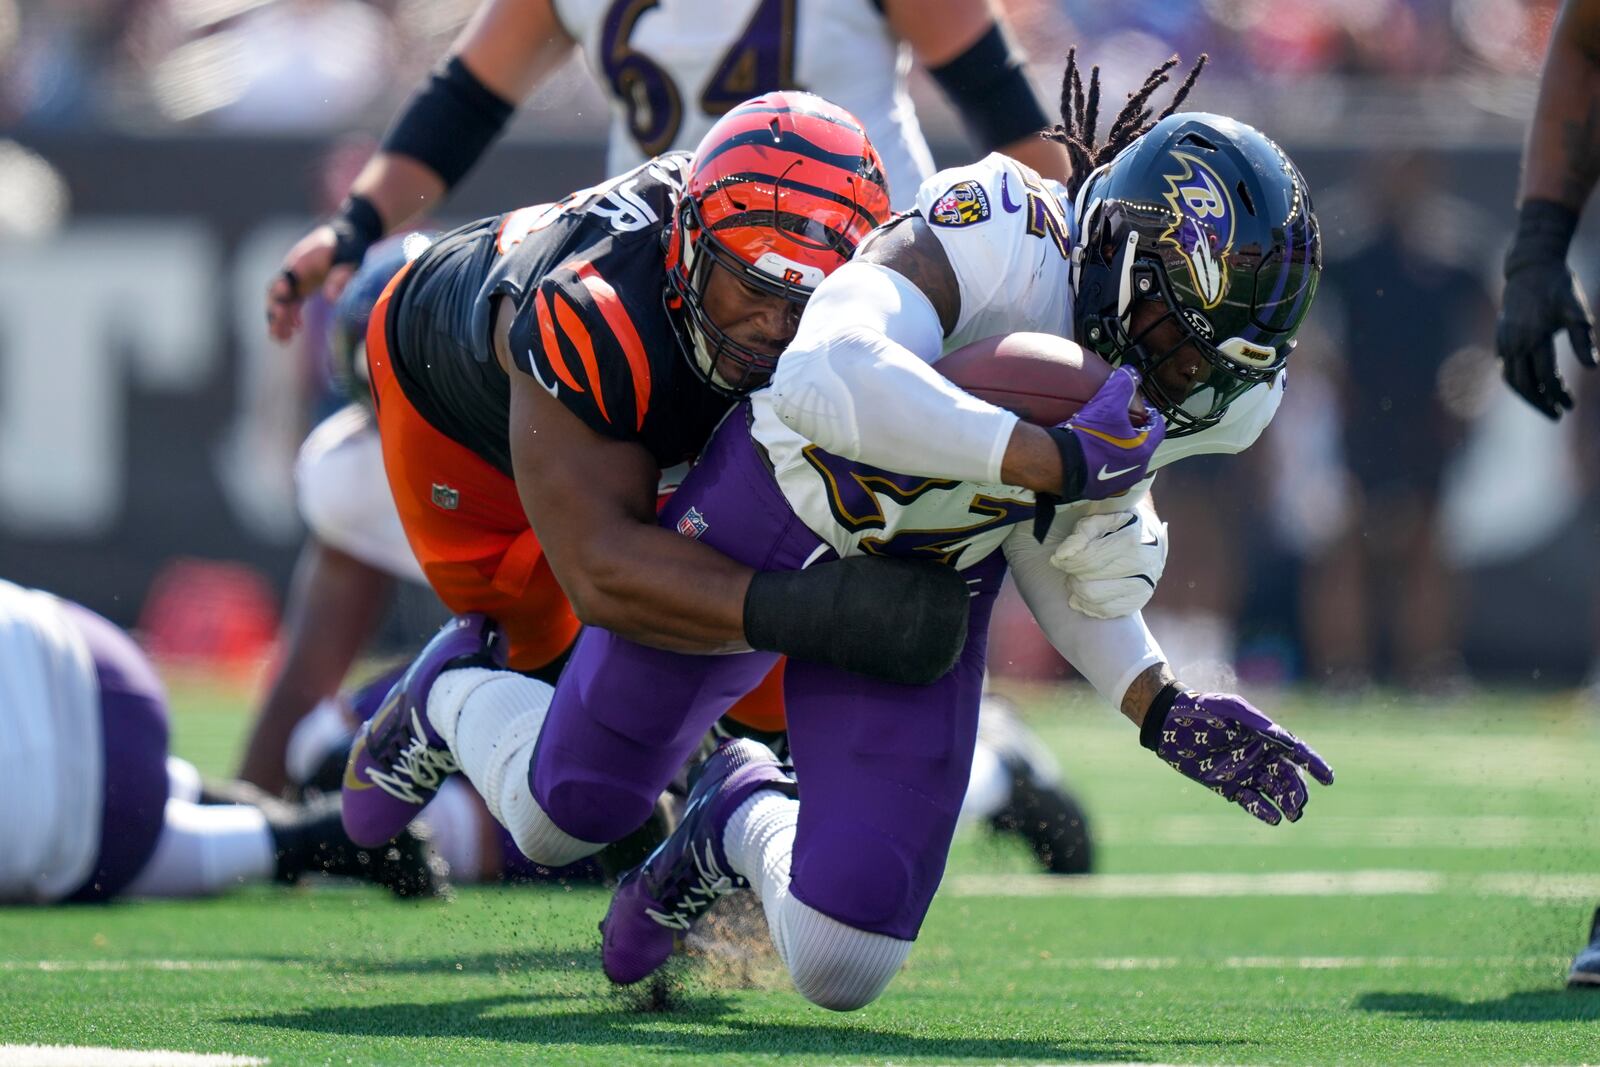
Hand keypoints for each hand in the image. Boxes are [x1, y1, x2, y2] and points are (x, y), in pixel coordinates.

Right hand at [266, 225, 358, 341]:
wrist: (352, 232)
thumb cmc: (350, 245)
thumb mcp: (349, 261)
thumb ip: (339, 278)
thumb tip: (331, 300)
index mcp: (301, 262)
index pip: (283, 281)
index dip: (279, 297)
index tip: (281, 313)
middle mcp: (295, 269)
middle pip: (277, 293)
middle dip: (275, 314)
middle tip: (277, 334)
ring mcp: (299, 277)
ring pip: (284, 300)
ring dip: (281, 319)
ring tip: (281, 340)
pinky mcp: (306, 283)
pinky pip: (294, 301)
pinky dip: (292, 315)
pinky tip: (296, 330)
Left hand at [1049, 506, 1166, 618]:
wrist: (1144, 535)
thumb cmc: (1113, 527)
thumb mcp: (1096, 520)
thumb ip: (1080, 535)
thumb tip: (1062, 556)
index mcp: (1132, 537)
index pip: (1089, 560)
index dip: (1067, 562)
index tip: (1058, 558)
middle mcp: (1142, 562)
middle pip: (1089, 582)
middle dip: (1072, 575)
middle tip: (1071, 568)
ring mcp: (1145, 583)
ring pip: (1095, 598)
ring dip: (1078, 591)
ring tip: (1076, 580)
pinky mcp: (1140, 599)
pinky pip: (1107, 611)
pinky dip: (1088, 606)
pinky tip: (1082, 596)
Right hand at [1051, 367, 1165, 500]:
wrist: (1058, 465)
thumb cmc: (1088, 436)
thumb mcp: (1107, 403)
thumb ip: (1122, 385)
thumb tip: (1131, 372)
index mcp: (1142, 450)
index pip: (1157, 428)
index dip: (1149, 415)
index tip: (1138, 409)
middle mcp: (1135, 470)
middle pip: (1142, 447)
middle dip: (1134, 434)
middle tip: (1119, 422)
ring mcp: (1117, 484)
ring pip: (1125, 462)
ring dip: (1119, 451)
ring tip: (1103, 438)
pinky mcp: (1098, 491)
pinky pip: (1106, 474)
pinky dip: (1103, 464)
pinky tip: (1089, 455)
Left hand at [1142, 689, 1333, 825]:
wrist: (1168, 721)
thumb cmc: (1201, 708)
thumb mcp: (1229, 708)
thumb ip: (1256, 722)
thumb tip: (1287, 740)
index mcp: (1264, 735)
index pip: (1296, 751)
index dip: (1314, 764)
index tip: (1329, 778)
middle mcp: (1259, 755)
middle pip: (1287, 776)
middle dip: (1298, 791)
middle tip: (1300, 804)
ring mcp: (1244, 772)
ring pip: (1273, 791)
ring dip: (1286, 803)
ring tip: (1293, 814)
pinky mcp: (1227, 786)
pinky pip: (1250, 801)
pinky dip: (1263, 810)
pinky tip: (1274, 818)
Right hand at [1495, 200, 1597, 419]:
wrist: (1529, 269)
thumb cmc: (1559, 288)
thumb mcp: (1577, 311)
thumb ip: (1583, 340)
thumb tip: (1592, 368)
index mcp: (1535, 336)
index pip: (1546, 377)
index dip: (1559, 394)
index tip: (1570, 405)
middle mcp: (1516, 342)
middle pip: (1525, 385)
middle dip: (1541, 403)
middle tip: (1557, 414)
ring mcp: (1504, 342)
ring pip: (1511, 380)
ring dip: (1528, 397)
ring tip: (1544, 405)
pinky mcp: (1500, 340)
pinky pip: (1505, 370)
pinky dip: (1517, 383)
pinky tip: (1532, 388)